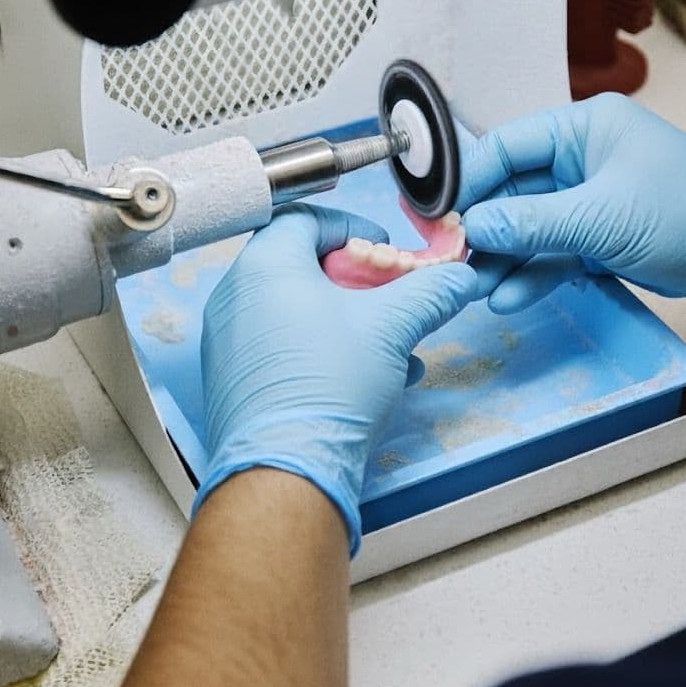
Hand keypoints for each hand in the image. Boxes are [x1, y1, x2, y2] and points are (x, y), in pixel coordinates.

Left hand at [195, 205, 477, 553]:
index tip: (383, 249)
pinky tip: (364, 378)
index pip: (305, 218)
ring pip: (294, 312)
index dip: (353, 227)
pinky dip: (321, 350)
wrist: (286, 467)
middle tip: (387, 297)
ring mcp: (228, 341)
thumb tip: (457, 280)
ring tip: (387, 345)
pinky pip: (281, 348)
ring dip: (345, 320)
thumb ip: (430, 292)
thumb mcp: (394, 327)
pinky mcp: (233, 380)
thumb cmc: (327, 388)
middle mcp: (235, 296)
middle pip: (301, 266)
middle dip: (356, 282)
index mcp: (265, 265)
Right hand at [456, 93, 685, 312]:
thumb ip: (530, 223)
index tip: (437, 217)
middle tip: (448, 261)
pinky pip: (554, 254)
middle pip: (512, 190)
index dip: (469, 182)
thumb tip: (472, 229)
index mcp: (586, 128)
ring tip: (472, 289)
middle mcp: (585, 159)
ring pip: (529, 228)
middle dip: (482, 230)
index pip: (507, 146)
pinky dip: (532, 275)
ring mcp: (593, 201)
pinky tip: (508, 298)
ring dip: (501, 259)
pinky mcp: (603, 239)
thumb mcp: (601, 218)